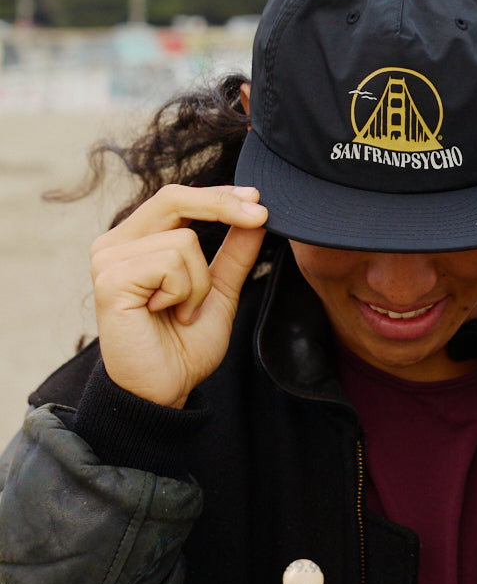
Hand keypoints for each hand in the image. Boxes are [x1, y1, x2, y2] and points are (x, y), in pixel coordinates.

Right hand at [90, 184, 267, 407]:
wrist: (165, 389)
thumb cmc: (184, 344)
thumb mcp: (219, 289)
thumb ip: (234, 252)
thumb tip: (257, 212)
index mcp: (136, 241)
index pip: (177, 198)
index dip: (219, 194)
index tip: (258, 198)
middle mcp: (115, 244)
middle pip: (174, 199)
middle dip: (222, 205)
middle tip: (260, 216)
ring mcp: (108, 260)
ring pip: (183, 241)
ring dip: (198, 283)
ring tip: (180, 312)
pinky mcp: (109, 280)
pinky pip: (170, 264)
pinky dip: (184, 293)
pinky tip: (164, 315)